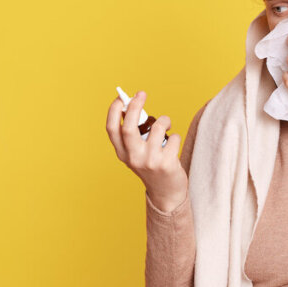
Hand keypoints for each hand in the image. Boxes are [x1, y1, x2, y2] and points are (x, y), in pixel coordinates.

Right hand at [106, 90, 187, 212]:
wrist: (166, 192)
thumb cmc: (152, 165)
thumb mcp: (137, 152)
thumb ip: (134, 134)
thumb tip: (134, 105)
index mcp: (122, 153)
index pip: (111, 129)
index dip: (114, 111)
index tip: (121, 98)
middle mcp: (133, 158)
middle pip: (129, 126)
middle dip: (135, 105)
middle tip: (142, 94)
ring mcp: (150, 162)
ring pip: (158, 127)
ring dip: (165, 120)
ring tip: (166, 125)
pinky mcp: (167, 164)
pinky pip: (174, 138)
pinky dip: (176, 136)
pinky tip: (173, 146)